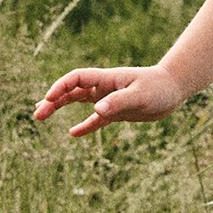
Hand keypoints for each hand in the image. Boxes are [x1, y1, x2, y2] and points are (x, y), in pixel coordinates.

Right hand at [32, 65, 185, 138]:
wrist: (174, 89)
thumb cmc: (159, 88)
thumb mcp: (140, 96)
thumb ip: (119, 102)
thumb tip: (97, 110)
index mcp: (106, 79)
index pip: (76, 78)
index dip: (60, 87)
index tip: (48, 99)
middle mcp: (104, 87)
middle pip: (72, 91)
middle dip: (53, 100)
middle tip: (38, 114)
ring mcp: (109, 98)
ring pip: (78, 101)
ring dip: (60, 108)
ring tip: (42, 116)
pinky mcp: (117, 111)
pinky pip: (96, 119)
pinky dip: (85, 126)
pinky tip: (73, 134)